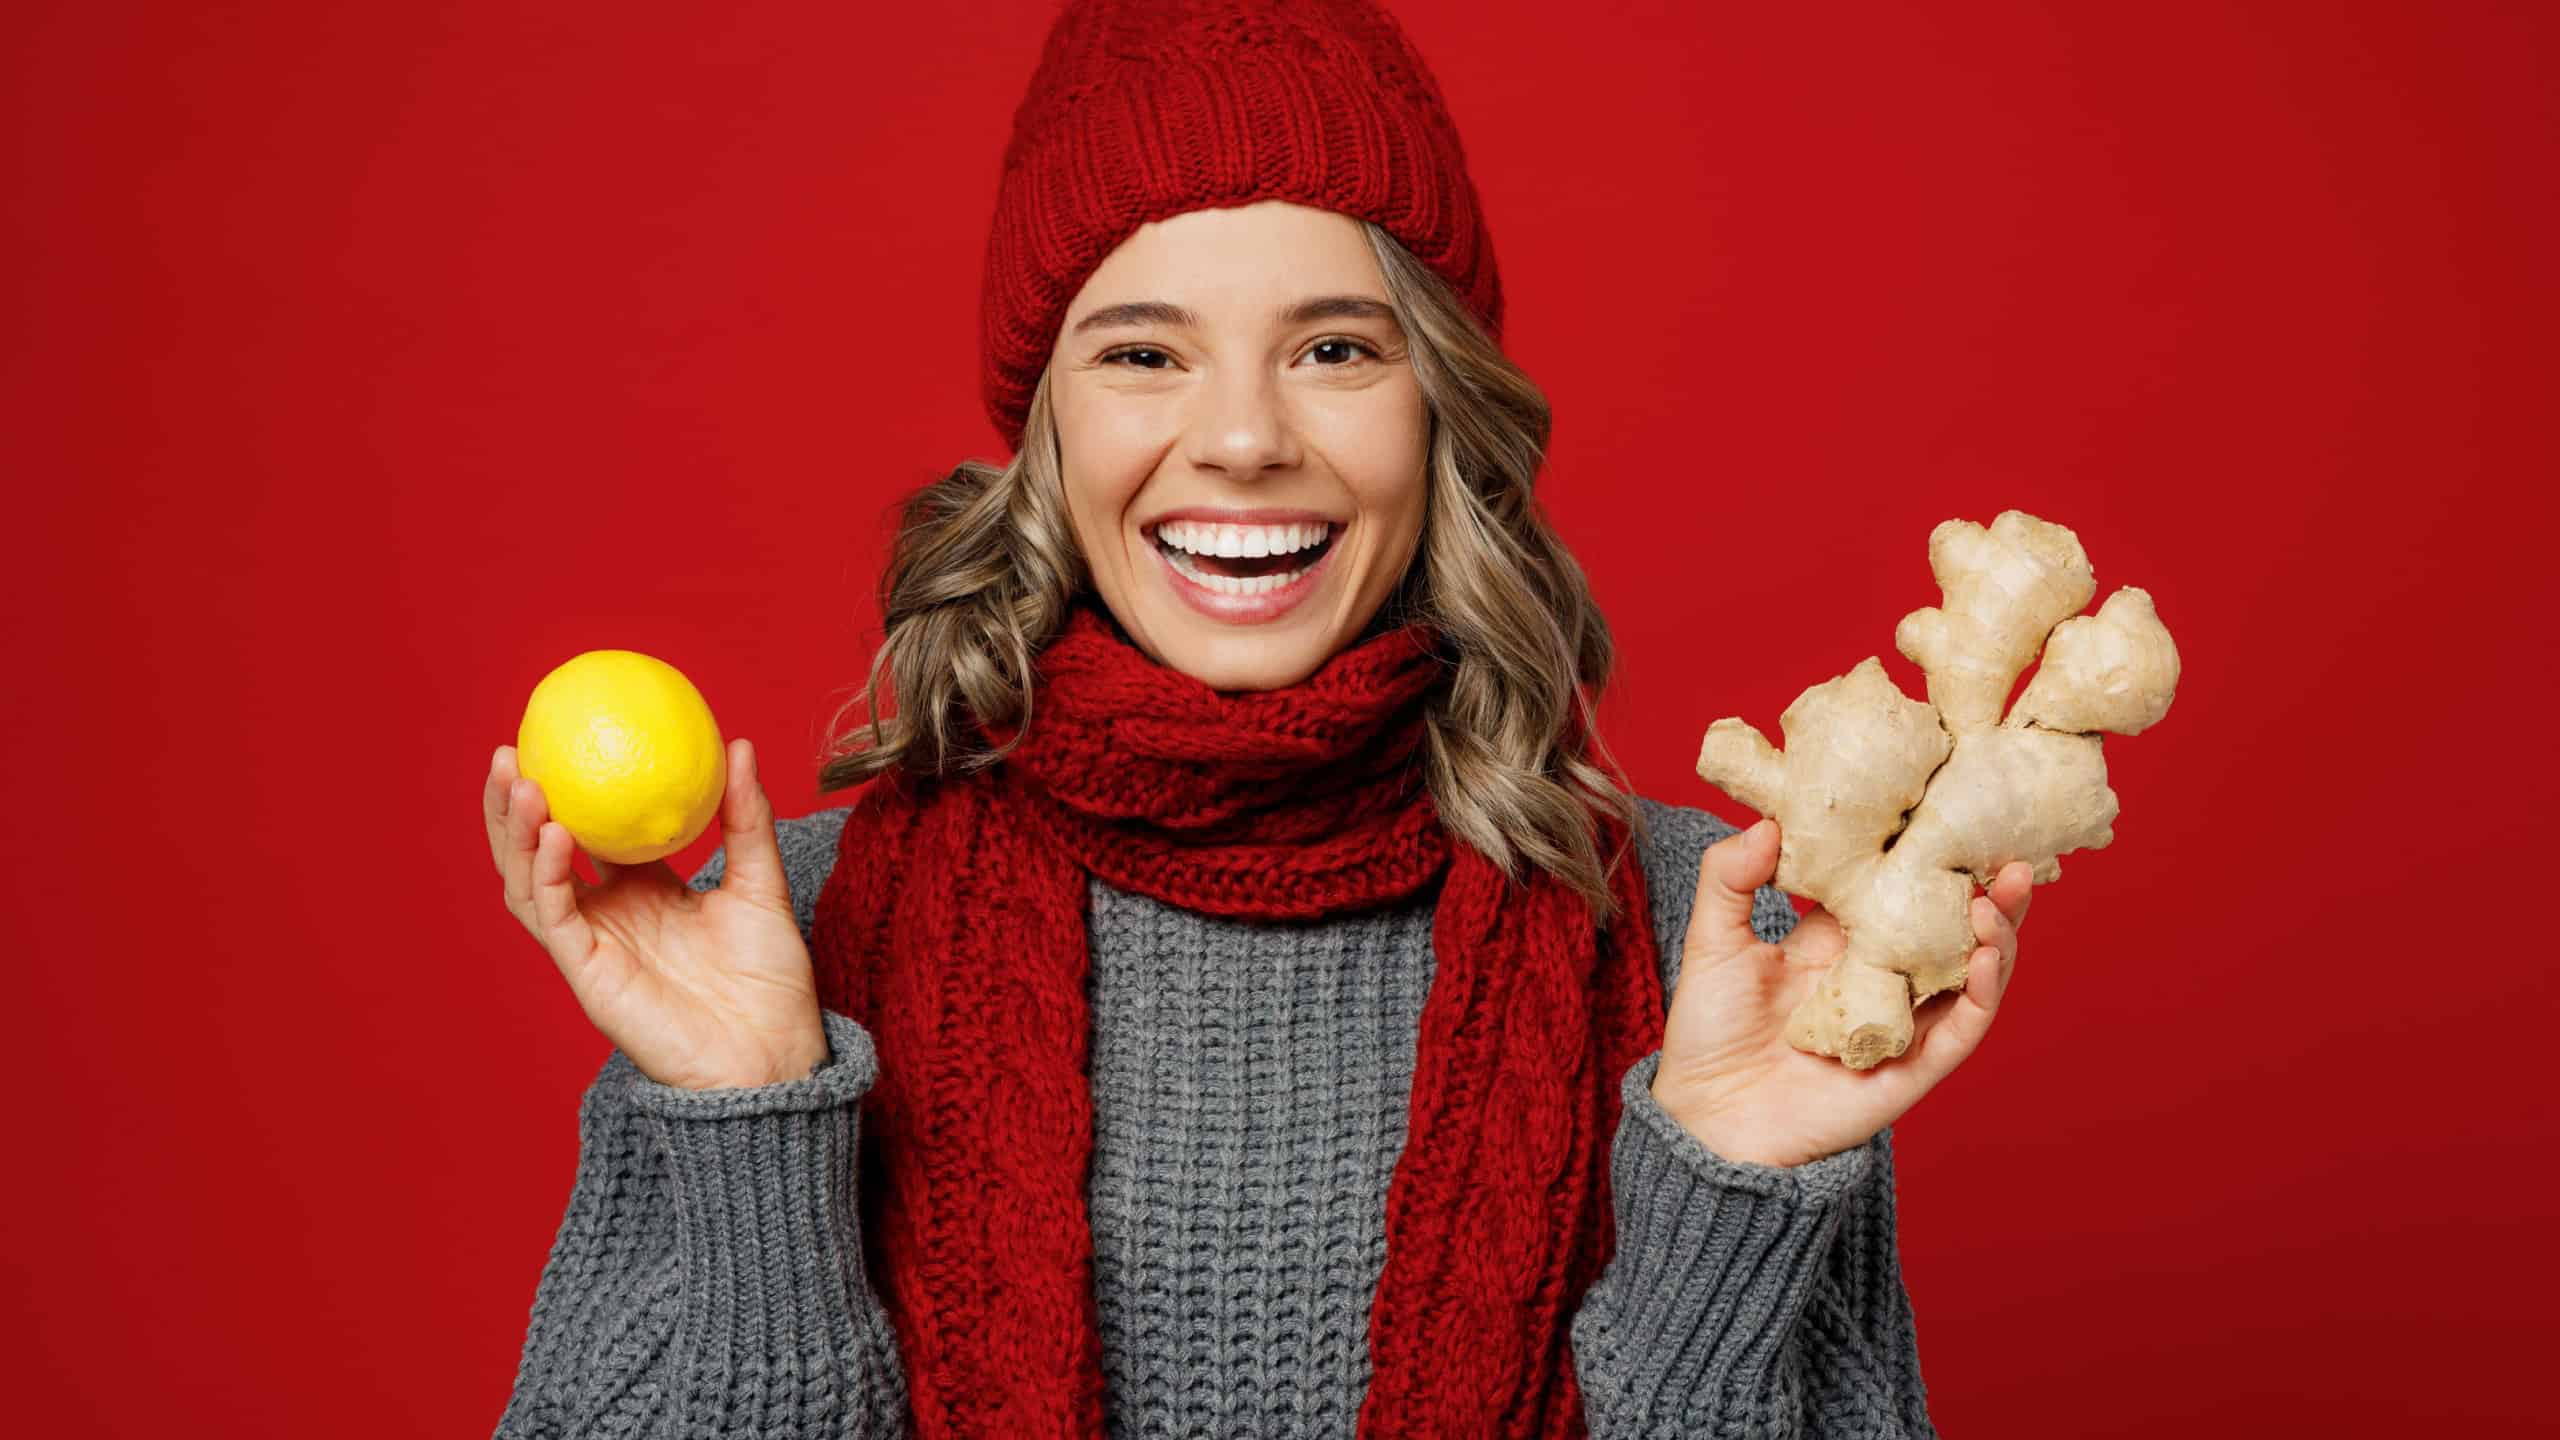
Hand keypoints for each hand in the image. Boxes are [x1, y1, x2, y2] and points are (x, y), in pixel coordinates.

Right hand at [481, 736, 825, 1090]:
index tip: (559, 738)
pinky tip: (554, 832)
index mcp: (644, 892)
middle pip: (542, 853)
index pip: (591, 833)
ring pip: (529, 882)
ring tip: (516, 779)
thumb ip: (747, 819)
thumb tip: (740, 744)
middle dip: (515, 805)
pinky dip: (545, 874)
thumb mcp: (762, 884)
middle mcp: (609, 915)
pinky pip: (554, 917)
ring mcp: (593, 944)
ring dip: (515, 833)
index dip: (570, 791)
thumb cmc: (771, 981)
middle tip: (507, 750)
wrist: (773, 1054)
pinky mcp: (587, 973)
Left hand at [1650, 819, 2029, 1167]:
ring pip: (1970, 974)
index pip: (1901, 890)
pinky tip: (1984, 956)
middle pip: (1952, 928)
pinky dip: (1981, 993)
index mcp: (1841, 943)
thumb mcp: (1712, 942)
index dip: (1932, 857)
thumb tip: (1771, 820)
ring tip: (2002, 896)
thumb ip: (1730, 880)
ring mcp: (1903, 1023)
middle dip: (1988, 892)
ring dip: (1996, 936)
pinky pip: (1961, 1029)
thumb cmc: (1709, 1031)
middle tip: (2012, 851)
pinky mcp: (1912, 1068)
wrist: (1708, 1118)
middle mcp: (1882, 978)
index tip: (1957, 810)